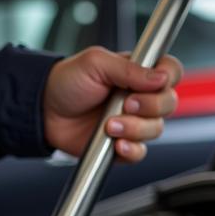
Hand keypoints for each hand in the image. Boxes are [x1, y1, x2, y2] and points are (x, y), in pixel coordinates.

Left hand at [43, 47, 181, 161]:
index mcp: (137, 73)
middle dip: (150, 106)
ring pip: (156, 129)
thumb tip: (160, 76)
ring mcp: (132, 122)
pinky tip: (116, 144)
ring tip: (109, 124)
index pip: (170, 72)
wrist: (44, 112)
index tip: (155, 83)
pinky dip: (131, 150)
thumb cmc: (66, 82)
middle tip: (127, 104)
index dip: (168, 77)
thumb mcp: (95, 63)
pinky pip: (140, 152)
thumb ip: (129, 68)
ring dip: (135, 129)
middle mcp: (140, 97)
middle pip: (169, 103)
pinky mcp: (122, 144)